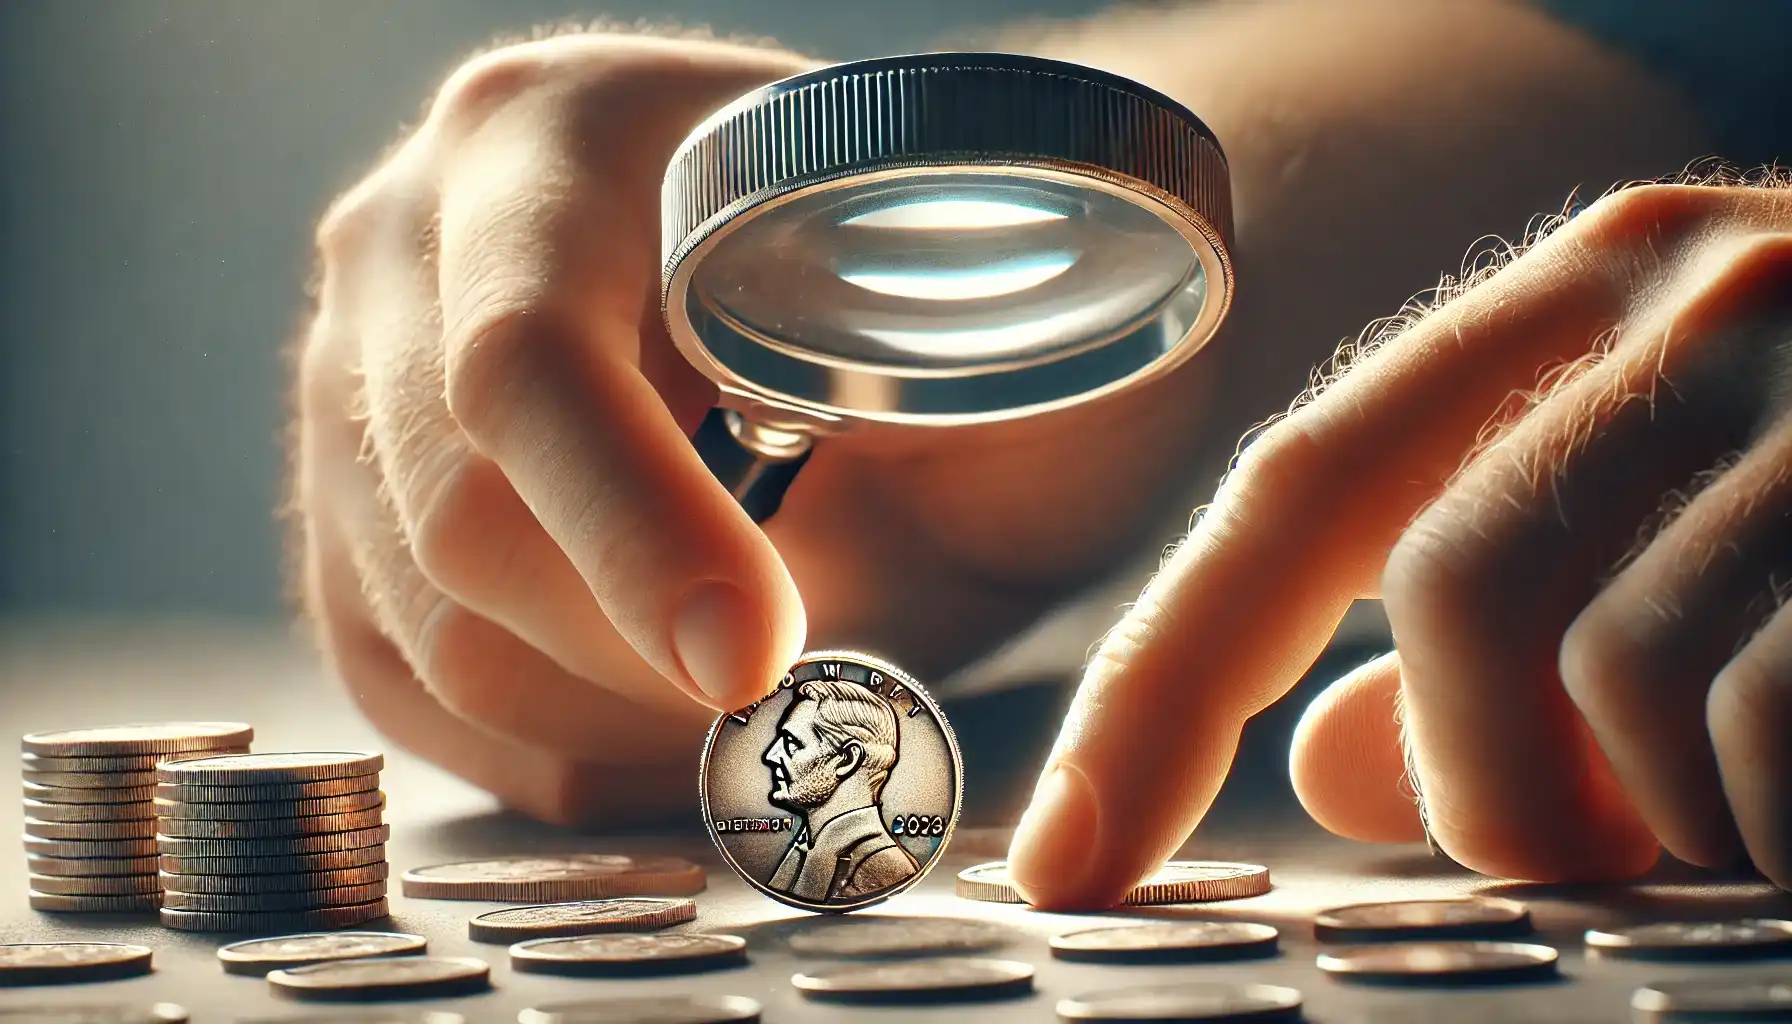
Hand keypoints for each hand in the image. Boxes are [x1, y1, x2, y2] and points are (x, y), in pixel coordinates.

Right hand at [291, 34, 1216, 824]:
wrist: (862, 293)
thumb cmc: (944, 299)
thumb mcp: (987, 322)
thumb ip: (921, 433)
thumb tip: (787, 631)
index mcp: (556, 136)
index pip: (531, 355)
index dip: (637, 529)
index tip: (756, 655)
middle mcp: (410, 244)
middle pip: (457, 517)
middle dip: (638, 652)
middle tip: (787, 684)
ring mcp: (351, 382)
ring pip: (431, 634)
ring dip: (613, 711)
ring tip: (749, 683)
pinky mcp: (342, 513)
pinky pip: (410, 687)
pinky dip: (555, 743)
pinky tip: (668, 709)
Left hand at [1007, 179, 1791, 905]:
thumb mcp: (1675, 499)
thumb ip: (1488, 630)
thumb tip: (1326, 773)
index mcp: (1579, 290)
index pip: (1299, 488)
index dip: (1159, 690)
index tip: (1064, 856)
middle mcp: (1684, 298)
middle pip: (1447, 589)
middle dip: (1485, 781)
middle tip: (1580, 844)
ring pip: (1609, 675)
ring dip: (1650, 809)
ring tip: (1732, 811)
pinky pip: (1761, 727)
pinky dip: (1765, 818)